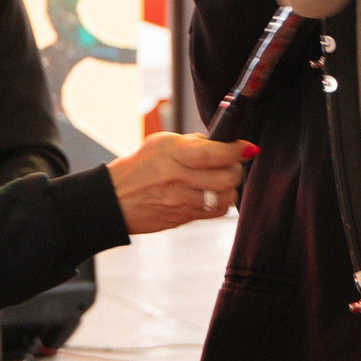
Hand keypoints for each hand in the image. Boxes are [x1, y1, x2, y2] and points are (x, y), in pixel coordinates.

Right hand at [106, 133, 250, 234]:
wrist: (114, 201)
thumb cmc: (138, 168)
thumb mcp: (159, 144)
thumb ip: (192, 142)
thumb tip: (221, 142)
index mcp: (172, 154)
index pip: (215, 153)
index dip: (237, 150)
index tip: (246, 147)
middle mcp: (178, 178)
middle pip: (227, 177)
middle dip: (236, 168)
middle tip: (231, 163)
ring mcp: (181, 202)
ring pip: (226, 197)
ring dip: (230, 188)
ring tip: (220, 180)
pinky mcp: (183, 218)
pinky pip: (216, 212)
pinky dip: (220, 203)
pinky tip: (211, 194)